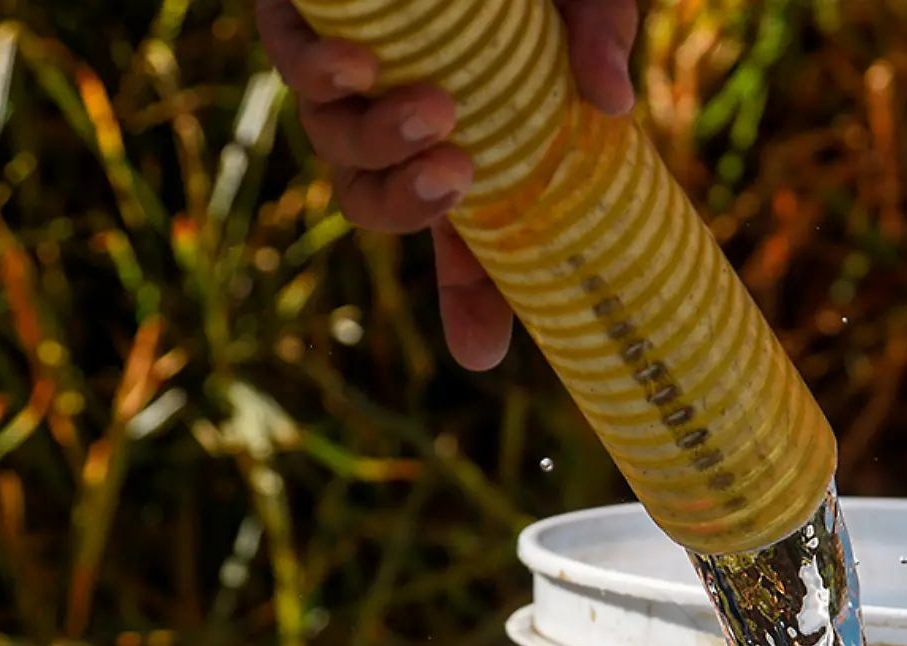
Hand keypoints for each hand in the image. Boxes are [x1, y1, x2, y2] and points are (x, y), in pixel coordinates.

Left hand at [257, 0, 640, 370]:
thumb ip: (603, 33)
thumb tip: (610, 100)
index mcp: (471, 138)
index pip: (465, 240)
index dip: (473, 299)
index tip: (484, 352)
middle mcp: (401, 120)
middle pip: (381, 205)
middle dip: (413, 208)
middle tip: (461, 175)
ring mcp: (350, 74)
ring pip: (339, 149)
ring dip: (379, 145)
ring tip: (434, 111)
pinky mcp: (302, 17)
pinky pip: (296, 63)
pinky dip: (323, 72)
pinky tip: (361, 64)